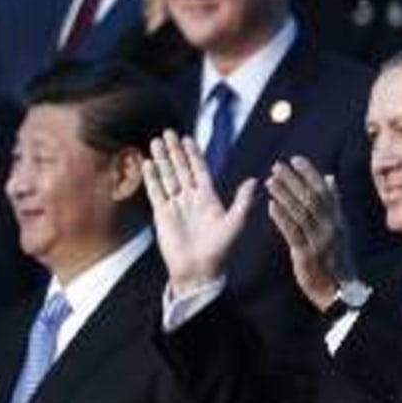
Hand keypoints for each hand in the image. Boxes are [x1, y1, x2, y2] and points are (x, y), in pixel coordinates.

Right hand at [145, 131, 256, 294]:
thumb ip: (243, 201)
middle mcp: (191, 198)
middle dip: (174, 150)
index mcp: (209, 197)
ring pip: (167, 176)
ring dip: (161, 159)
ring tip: (155, 142)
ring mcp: (176, 205)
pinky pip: (156, 191)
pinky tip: (147, 163)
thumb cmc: (220, 250)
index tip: (187, 138)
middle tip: (167, 132)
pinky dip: (151, 177)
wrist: (198, 270)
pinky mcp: (162, 214)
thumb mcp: (235, 223)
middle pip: (181, 168)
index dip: (193, 154)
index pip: (199, 169)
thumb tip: (254, 181)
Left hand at [266, 156, 356, 310]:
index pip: (323, 190)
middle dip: (293, 180)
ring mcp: (319, 241)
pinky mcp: (307, 255)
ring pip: (301, 213)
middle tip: (277, 165)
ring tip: (270, 181)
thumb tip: (329, 178)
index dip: (309, 173)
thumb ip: (333, 203)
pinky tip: (271, 206)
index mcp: (337, 219)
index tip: (295, 159)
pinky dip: (282, 218)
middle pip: (310, 198)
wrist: (339, 291)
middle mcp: (330, 227)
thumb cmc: (336, 258)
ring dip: (285, 195)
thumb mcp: (339, 228)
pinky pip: (293, 233)